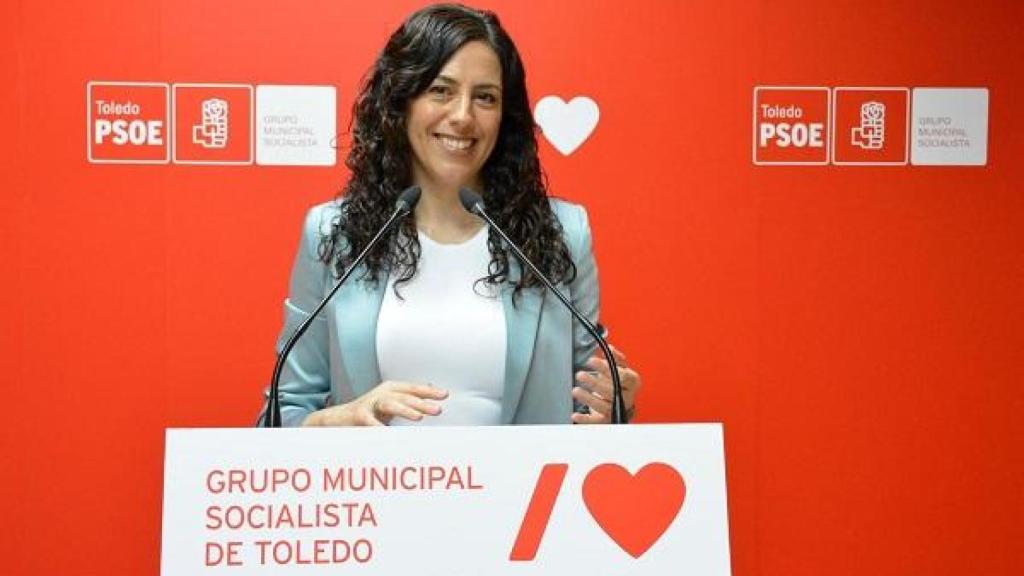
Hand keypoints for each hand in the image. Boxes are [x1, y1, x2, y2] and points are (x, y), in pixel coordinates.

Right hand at [302, 381, 447, 425]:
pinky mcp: (358, 415)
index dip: (429, 391)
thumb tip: (434, 391)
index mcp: (392, 389)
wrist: (338, 419)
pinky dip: (379, 427)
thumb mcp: (391, 403)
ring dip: (405, 409)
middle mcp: (382, 393)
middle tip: (438, 410)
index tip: (445, 395)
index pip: (414, 389)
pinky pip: (370, 421)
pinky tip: (388, 433)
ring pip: (390, 403)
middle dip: (422, 403)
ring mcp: (369, 403)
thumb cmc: (370, 413)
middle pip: (405, 396)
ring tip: (419, 418)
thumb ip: (410, 398)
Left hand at [572, 345, 640, 423]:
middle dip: (595, 383)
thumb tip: (608, 347)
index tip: (591, 361)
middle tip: (580, 374)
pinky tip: (575, 415)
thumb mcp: (620, 368)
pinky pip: (596, 422)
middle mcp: (627, 397)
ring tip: (576, 391)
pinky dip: (585, 420)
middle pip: (612, 391)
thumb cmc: (620, 383)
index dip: (606, 368)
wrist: (623, 403)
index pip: (622, 375)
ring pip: (604, 407)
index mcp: (632, 382)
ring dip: (589, 399)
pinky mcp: (607, 421)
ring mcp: (617, 410)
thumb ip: (615, 358)